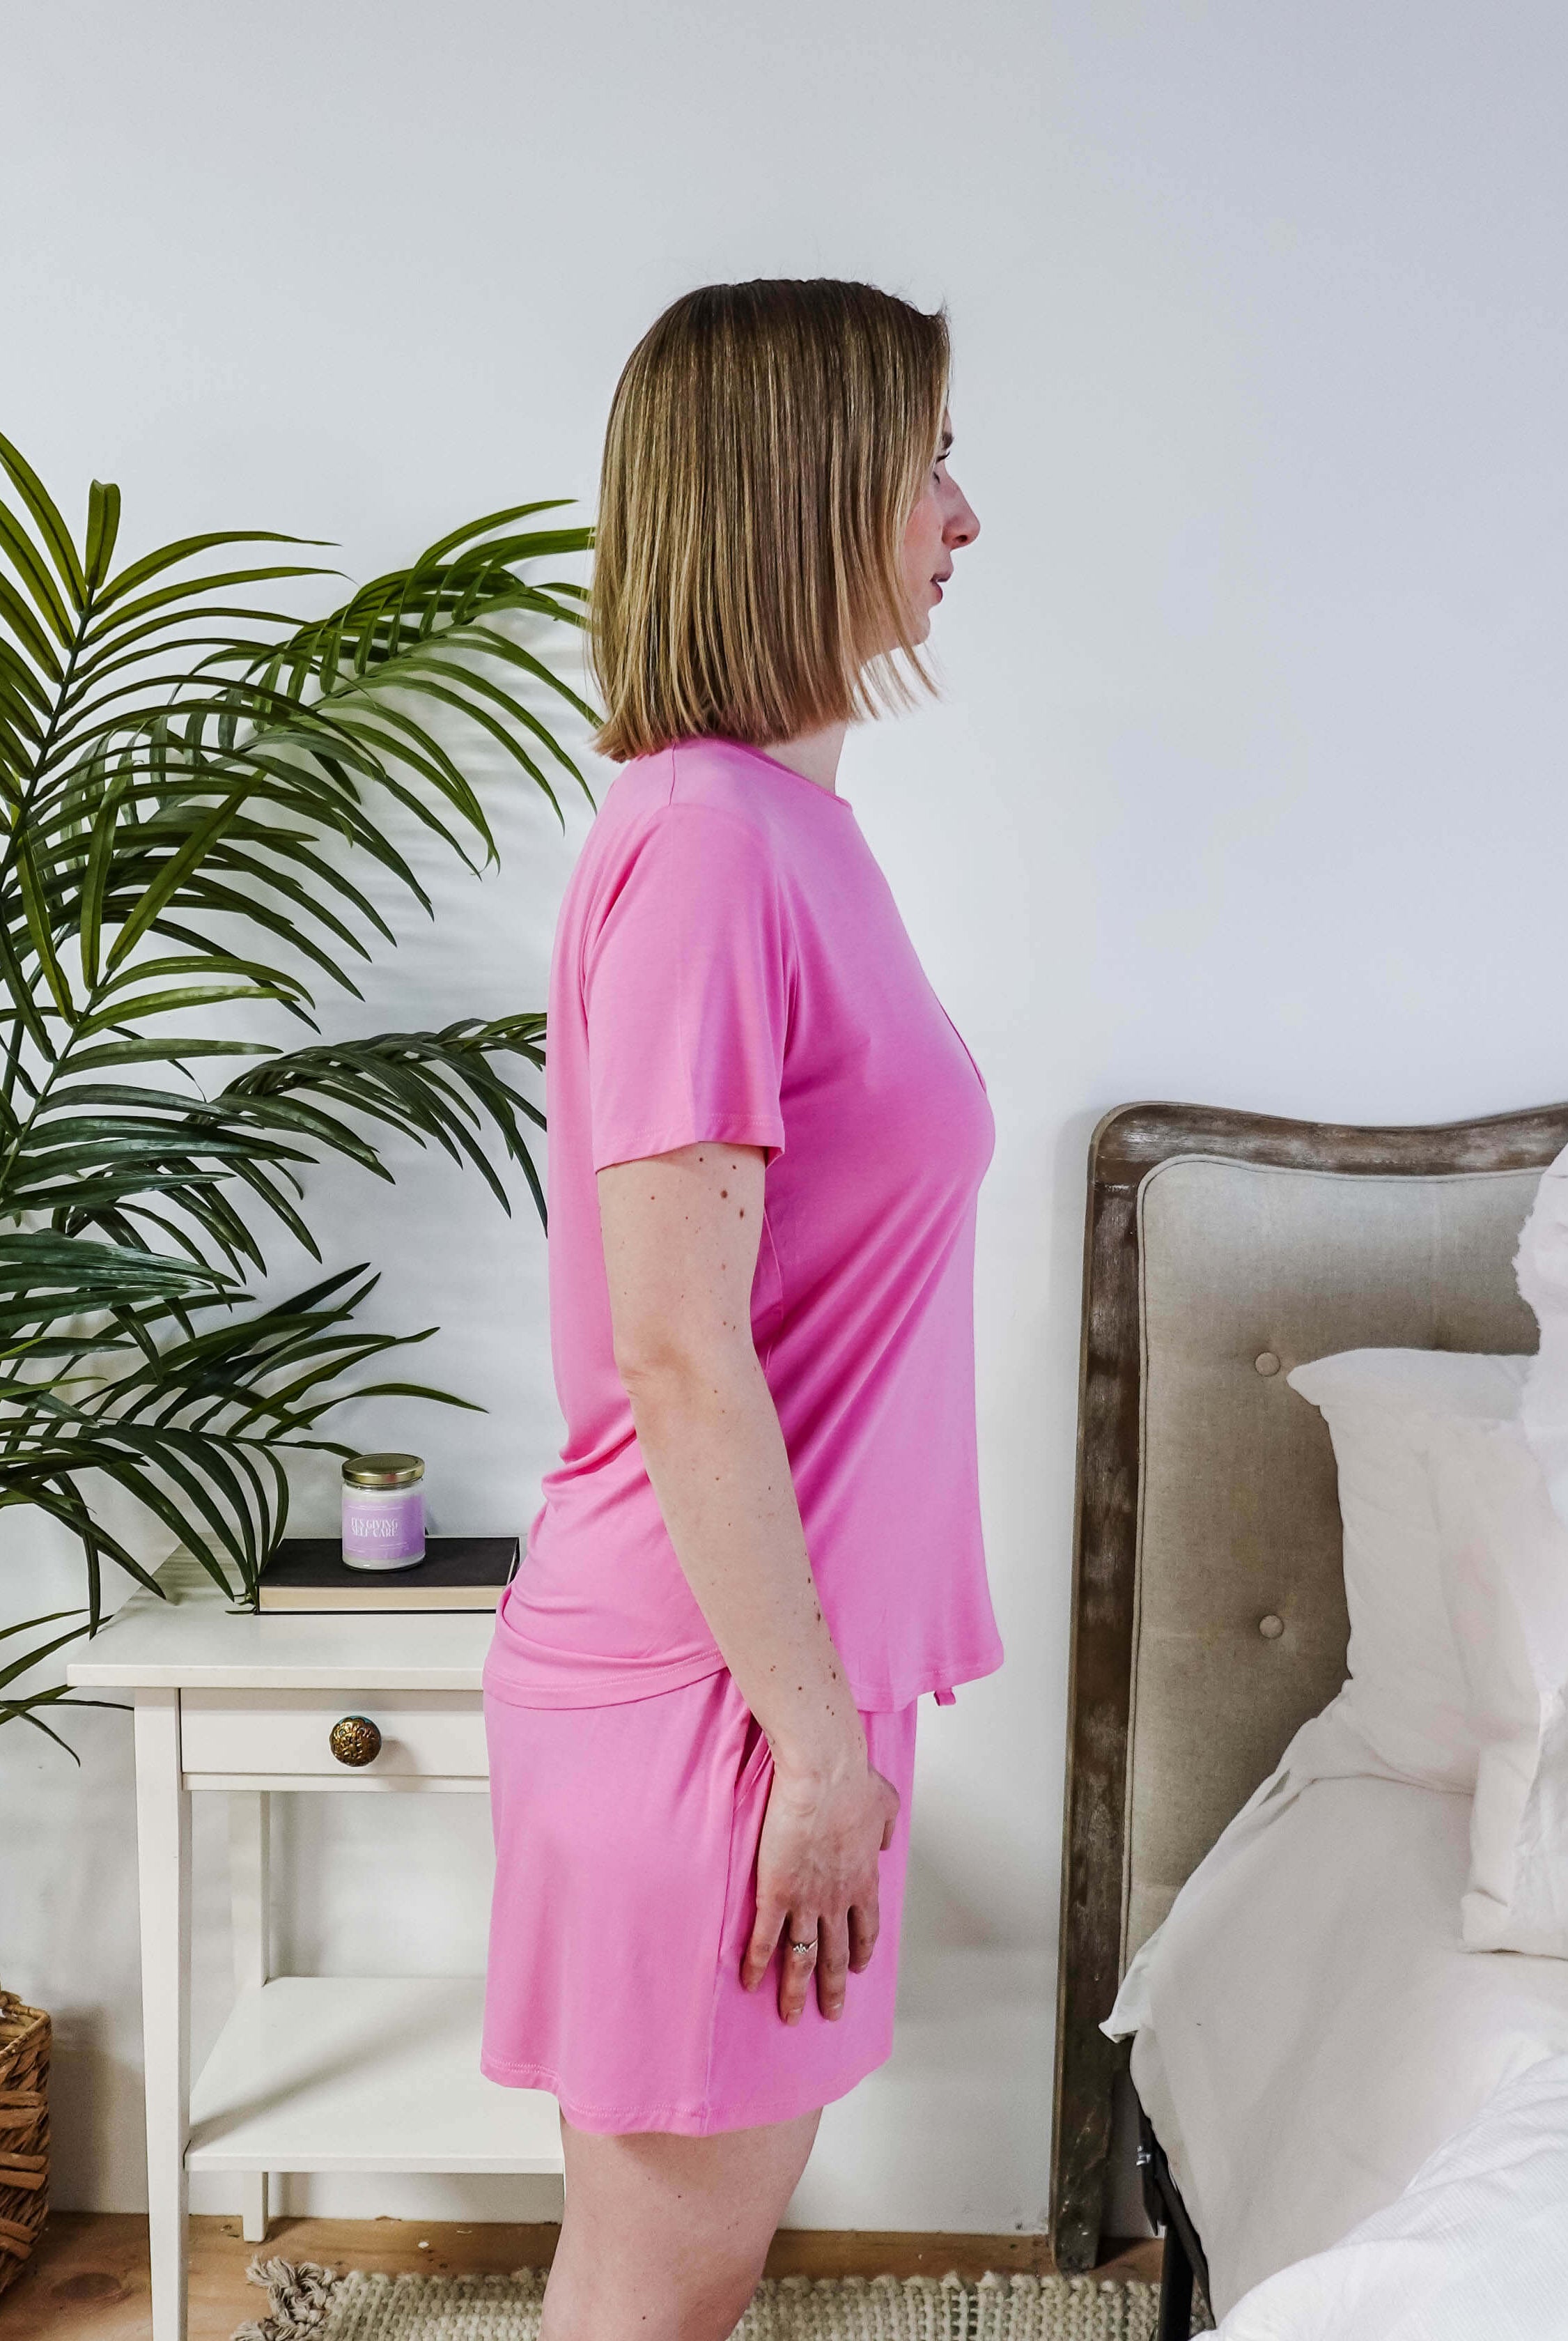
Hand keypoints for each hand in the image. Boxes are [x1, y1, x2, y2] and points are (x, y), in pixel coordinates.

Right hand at [741, 1747, 900, 2022]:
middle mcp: (838, 1899)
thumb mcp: (886, 1804)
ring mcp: (807, 1900)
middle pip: (836, 1955)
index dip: (860, 1952)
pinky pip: (765, 1938)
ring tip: (791, 2016)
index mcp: (863, 1880)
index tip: (857, 1968)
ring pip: (802, 1958)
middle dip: (832, 1989)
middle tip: (831, 2013)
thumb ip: (885, 1828)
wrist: (825, 1775)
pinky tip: (749, 1983)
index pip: (865, 1929)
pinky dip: (757, 1964)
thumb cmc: (854, 1781)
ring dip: (796, 1991)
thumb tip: (885, 1841)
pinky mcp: (776, 1893)